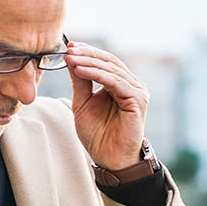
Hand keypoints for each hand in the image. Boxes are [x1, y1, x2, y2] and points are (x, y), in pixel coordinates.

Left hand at [64, 42, 148, 169]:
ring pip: (111, 69)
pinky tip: (80, 71)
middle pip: (109, 61)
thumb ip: (80, 82)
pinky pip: (115, 82)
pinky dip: (97, 74)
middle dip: (86, 54)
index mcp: (120, 84)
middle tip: (68, 50)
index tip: (68, 47)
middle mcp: (132, 85)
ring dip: (88, 62)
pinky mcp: (138, 100)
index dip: (87, 52)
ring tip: (70, 59)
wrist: (109, 159)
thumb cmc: (98, 135)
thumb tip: (70, 58)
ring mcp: (137, 91)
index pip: (105, 61)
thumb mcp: (83, 103)